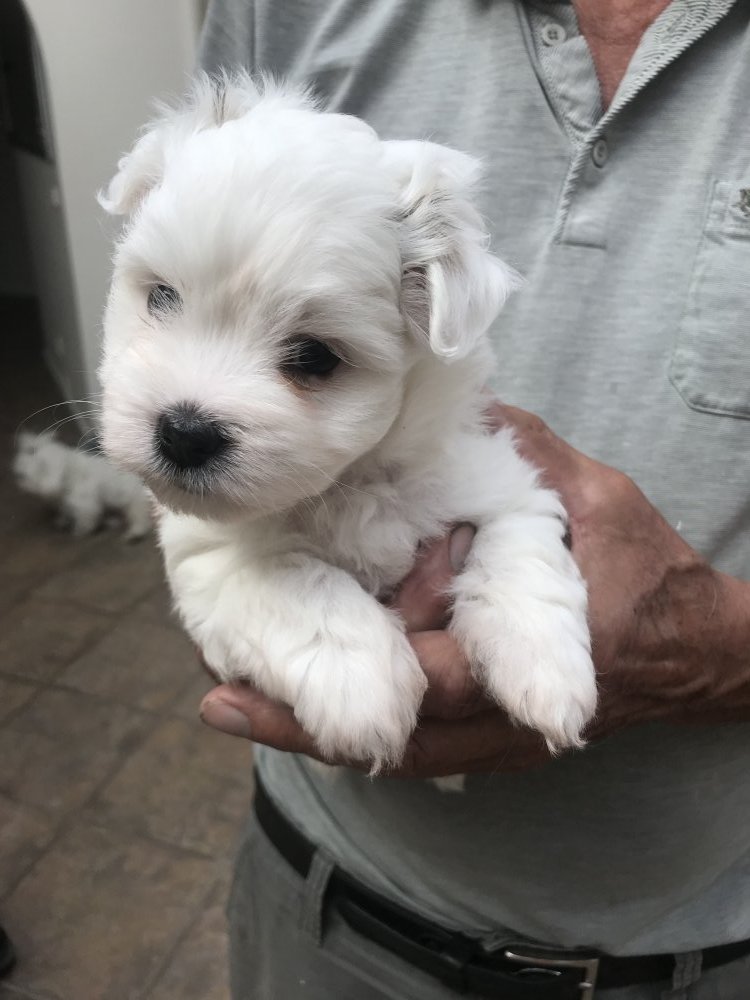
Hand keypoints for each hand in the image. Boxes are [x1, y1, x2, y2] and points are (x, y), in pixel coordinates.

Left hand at [200, 404, 749, 774]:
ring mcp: (494, 736)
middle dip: (310, 720)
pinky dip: (354, 726)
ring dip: (320, 731)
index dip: (354, 678)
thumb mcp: (596, 499)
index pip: (434, 678)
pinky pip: (411, 742)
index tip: (276, 678)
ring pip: (394, 747)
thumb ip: (527, 455)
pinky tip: (295, 708)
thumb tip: (459, 405)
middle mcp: (506, 718)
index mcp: (535, 659)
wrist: (688, 647)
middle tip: (223, 698)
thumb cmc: (648, 573)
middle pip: (394, 734)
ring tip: (237, 706)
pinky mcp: (486, 734)